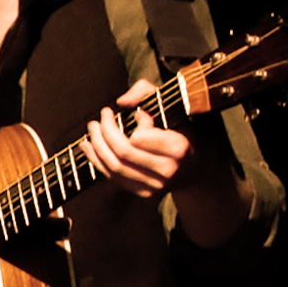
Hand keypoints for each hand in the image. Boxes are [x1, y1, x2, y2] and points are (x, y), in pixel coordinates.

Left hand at [86, 79, 195, 200]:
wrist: (199, 167)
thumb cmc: (186, 131)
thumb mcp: (176, 107)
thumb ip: (149, 94)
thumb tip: (122, 102)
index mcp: (178, 148)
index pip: (140, 138)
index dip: (133, 124)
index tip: (137, 113)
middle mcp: (167, 170)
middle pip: (123, 153)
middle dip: (105, 132)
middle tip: (100, 118)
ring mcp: (154, 185)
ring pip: (114, 167)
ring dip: (96, 146)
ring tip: (92, 129)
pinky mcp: (143, 193)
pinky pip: (113, 178)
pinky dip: (97, 161)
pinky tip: (88, 147)